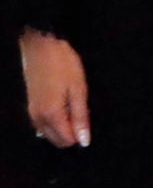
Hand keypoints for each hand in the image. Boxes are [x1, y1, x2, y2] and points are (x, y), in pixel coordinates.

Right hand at [20, 30, 90, 147]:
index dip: (81, 134)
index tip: (88, 119)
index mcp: (51, 115)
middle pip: (57, 140)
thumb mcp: (78, 90)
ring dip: (63, 127)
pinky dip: (55, 121)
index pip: (66, 140)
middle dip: (72, 132)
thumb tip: (84, 140)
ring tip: (74, 106)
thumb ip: (80, 117)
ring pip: (48, 133)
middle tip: (82, 112)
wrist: (42, 47)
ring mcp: (32, 113)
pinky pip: (43, 124)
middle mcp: (38, 118)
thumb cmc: (63, 65)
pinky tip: (64, 106)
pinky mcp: (31, 106)